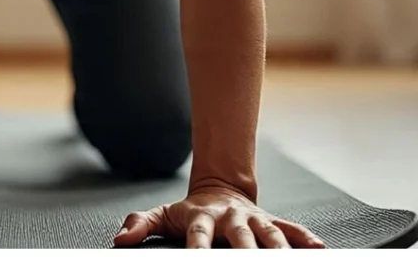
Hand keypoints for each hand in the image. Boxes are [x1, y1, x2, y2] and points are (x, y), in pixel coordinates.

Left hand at [113, 185, 326, 248]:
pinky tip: (320, 250)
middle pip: (241, 239)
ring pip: (270, 236)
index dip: (199, 248)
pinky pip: (292, 230)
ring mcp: (253, 220)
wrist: (219, 190)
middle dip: (247, 255)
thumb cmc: (190, 211)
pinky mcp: (272, 222)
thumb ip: (141, 225)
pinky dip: (306, 240)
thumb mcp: (163, 215)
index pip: (199, 237)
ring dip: (278, 251)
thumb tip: (119, 240)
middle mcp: (231, 219)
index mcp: (202, 218)